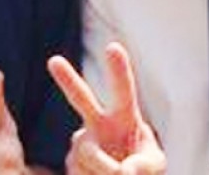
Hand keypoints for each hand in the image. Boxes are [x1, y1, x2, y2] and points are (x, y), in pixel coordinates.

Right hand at [48, 43, 165, 174]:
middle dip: (68, 80)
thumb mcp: (154, 164)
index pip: (123, 90)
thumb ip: (144, 166)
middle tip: (54, 60)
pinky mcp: (70, 163)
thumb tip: (123, 171)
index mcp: (124, 115)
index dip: (118, 70)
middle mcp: (99, 123)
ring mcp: (82, 142)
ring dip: (105, 171)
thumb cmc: (142, 167)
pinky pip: (81, 173)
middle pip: (81, 98)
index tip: (113, 47)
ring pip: (89, 155)